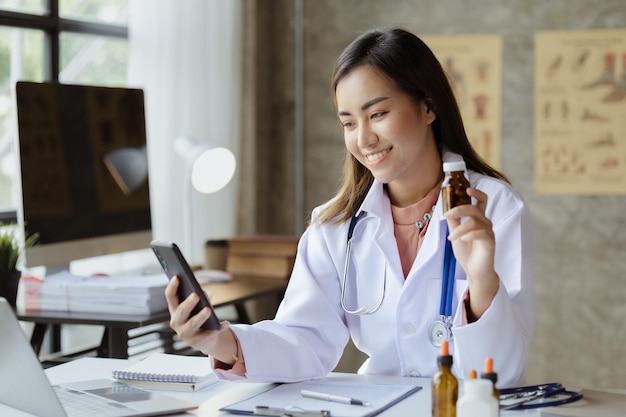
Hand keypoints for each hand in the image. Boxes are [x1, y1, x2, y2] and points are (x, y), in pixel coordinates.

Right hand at [165, 277, 236, 360]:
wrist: (203, 339)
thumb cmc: (198, 316)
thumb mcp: (197, 306)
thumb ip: (199, 298)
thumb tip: (204, 295)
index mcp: (174, 310)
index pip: (170, 297)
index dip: (172, 287)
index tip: (177, 277)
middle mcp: (176, 322)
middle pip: (181, 311)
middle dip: (188, 303)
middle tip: (196, 295)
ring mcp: (185, 333)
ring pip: (193, 324)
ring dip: (201, 316)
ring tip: (208, 310)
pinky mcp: (196, 342)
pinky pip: (208, 334)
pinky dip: (218, 328)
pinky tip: (226, 323)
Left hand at [444, 187, 498, 319]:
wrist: (474, 271)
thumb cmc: (467, 252)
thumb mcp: (456, 234)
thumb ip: (454, 222)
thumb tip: (446, 210)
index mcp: (478, 219)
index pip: (481, 201)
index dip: (477, 193)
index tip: (467, 189)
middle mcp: (485, 223)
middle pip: (475, 208)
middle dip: (460, 209)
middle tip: (448, 215)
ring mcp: (488, 232)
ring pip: (474, 221)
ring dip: (460, 228)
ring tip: (451, 237)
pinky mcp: (490, 242)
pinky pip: (480, 233)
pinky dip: (468, 234)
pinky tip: (461, 240)